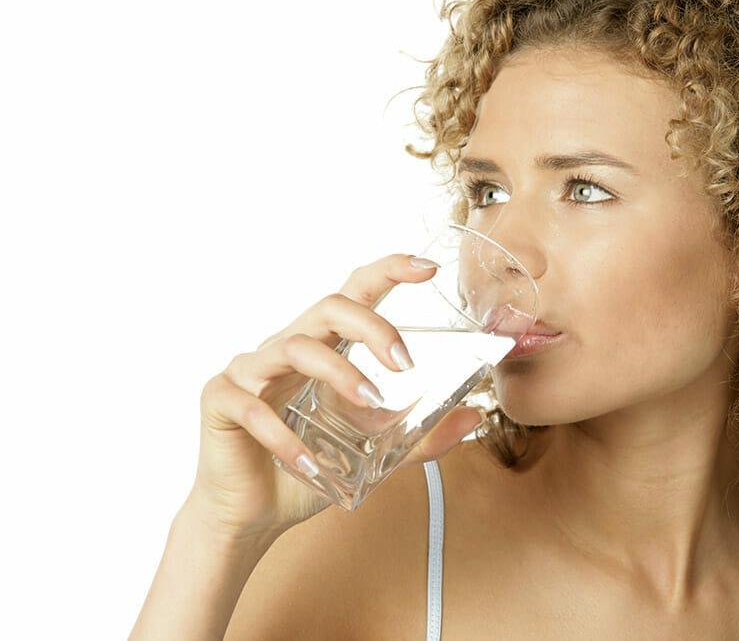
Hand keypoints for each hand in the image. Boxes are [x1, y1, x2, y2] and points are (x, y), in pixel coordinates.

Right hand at [186, 254, 484, 540]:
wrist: (254, 514)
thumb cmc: (310, 467)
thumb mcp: (375, 452)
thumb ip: (419, 434)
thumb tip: (473, 417)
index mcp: (324, 347)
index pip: (355, 293)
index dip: (388, 271)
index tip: (427, 267)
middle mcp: (287, 346)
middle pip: (329, 307)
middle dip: (372, 326)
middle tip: (404, 363)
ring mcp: (251, 369)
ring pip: (295, 346)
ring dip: (339, 374)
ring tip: (369, 403)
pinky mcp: (221, 400)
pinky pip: (253, 406)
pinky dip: (285, 437)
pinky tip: (310, 464)